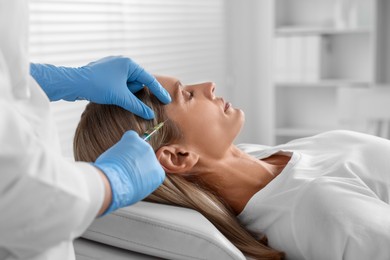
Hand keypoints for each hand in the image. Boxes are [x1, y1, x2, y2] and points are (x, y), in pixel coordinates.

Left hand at [30, 56, 170, 118]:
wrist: (72, 82)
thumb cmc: (97, 85)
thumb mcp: (120, 97)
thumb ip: (137, 106)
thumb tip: (150, 115)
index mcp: (128, 63)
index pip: (148, 79)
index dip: (158, 91)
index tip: (166, 100)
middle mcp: (121, 62)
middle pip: (137, 82)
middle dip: (134, 93)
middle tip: (128, 101)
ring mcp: (112, 67)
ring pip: (126, 84)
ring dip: (124, 93)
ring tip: (114, 97)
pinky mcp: (104, 73)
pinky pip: (117, 84)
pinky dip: (117, 92)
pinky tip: (110, 96)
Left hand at [93, 131, 164, 214]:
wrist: (114, 185)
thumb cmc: (123, 192)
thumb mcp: (139, 191)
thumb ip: (143, 181)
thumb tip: (136, 177)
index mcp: (158, 174)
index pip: (151, 168)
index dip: (140, 171)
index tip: (133, 174)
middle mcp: (154, 159)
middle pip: (144, 156)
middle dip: (135, 161)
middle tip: (123, 168)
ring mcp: (145, 148)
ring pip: (136, 147)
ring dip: (128, 152)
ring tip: (118, 162)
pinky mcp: (135, 140)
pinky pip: (131, 136)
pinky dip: (126, 140)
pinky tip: (120, 149)